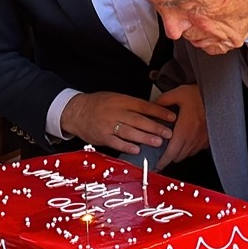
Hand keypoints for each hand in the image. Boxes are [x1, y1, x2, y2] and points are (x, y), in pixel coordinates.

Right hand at [59, 91, 174, 154]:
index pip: (143, 106)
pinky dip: (126, 147)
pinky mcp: (102, 136)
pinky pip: (115, 142)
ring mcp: (108, 125)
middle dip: (155, 127)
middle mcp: (116, 112)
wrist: (76, 111)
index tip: (172, 117)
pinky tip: (137, 150)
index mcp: (121, 100)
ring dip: (145, 137)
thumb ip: (132, 105)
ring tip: (158, 142)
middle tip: (169, 133)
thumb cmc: (99, 104)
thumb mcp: (116, 98)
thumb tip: (154, 112)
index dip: (159, 112)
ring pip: (129, 131)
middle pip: (138, 119)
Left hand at [155, 84, 208, 168]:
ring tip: (171, 146)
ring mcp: (202, 140)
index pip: (170, 153)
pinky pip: (195, 149)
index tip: (154, 166)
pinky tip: (184, 140)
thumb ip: (162, 101)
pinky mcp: (208, 139)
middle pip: (177, 157)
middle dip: (167, 158)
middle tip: (159, 155)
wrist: (220, 96)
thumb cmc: (201, 95)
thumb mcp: (178, 93)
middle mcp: (193, 138)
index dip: (161, 162)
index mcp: (184, 130)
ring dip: (178, 153)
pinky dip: (188, 148)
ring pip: (186, 154)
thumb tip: (150, 106)